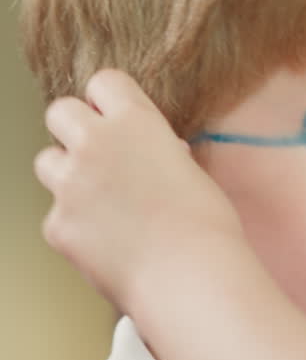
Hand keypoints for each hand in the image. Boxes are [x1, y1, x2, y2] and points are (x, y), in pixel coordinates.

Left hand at [34, 70, 243, 316]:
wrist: (191, 277)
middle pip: (59, 111)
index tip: (116, 121)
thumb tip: (148, 155)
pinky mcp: (57, 225)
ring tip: (100, 203)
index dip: (109, 103)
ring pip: (46, 162)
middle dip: (74, 130)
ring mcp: (71, 184)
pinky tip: (108, 245)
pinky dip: (76, 229)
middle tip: (97, 156)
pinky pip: (56, 217)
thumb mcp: (190, 170)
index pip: (104, 82)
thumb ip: (156, 152)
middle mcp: (96, 143)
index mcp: (136, 121)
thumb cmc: (206, 227)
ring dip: (66, 176)